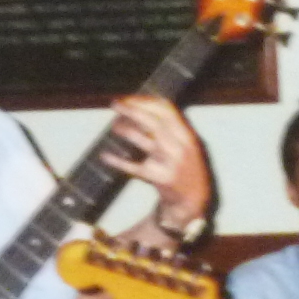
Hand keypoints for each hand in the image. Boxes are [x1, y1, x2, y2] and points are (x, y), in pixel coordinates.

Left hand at [103, 94, 212, 228]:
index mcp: (186, 135)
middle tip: (115, 105)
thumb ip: (169, 128)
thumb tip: (139, 108)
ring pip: (145, 142)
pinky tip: (105, 155)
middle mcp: (180, 147)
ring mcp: (170, 163)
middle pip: (154, 122)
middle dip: (132, 110)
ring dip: (126, 130)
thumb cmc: (183, 167)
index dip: (145, 101)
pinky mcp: (160, 179)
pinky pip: (135, 168)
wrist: (193, 199)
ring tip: (114, 126)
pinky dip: (118, 161)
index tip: (128, 99)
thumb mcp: (184, 144)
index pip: (167, 110)